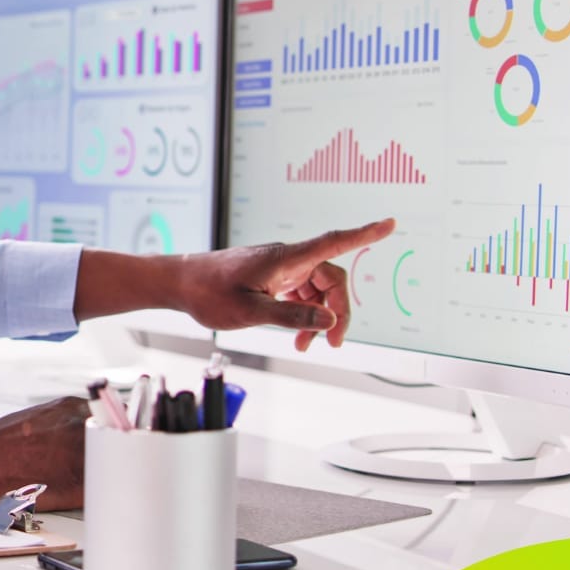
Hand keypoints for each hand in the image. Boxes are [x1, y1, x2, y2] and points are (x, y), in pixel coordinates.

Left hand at [176, 218, 395, 349]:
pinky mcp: (272, 278)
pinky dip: (304, 314)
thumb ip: (291, 315)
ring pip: (317, 290)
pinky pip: (301, 294)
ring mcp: (280, 268)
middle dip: (338, 311)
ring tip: (304, 345)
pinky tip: (297, 335)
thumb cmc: (209, 293)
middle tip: (332, 343)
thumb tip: (328, 319)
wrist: (180, 284)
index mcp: (286, 258)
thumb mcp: (250, 311)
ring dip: (318, 317)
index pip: (334, 242)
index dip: (365, 234)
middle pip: (331, 279)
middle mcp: (287, 259)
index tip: (390, 224)